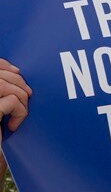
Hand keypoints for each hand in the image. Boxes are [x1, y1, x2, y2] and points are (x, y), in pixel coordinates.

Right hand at [0, 58, 31, 182]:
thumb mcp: (0, 112)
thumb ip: (3, 93)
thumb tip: (17, 71)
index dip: (2, 65)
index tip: (18, 71)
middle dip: (18, 81)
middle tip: (27, 98)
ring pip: (4, 85)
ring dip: (20, 97)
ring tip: (18, 115)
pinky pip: (10, 100)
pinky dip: (20, 111)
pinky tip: (13, 126)